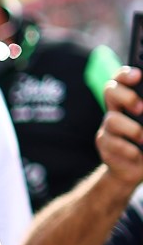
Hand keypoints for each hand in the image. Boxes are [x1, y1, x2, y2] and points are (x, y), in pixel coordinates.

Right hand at [98, 67, 142, 186]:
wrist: (136, 169)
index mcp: (128, 102)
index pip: (120, 80)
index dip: (125, 75)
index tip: (138, 75)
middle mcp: (115, 111)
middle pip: (110, 91)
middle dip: (126, 96)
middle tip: (141, 108)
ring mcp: (108, 128)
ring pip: (112, 120)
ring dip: (133, 130)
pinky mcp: (105, 146)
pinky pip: (114, 144)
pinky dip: (130, 150)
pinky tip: (138, 154)